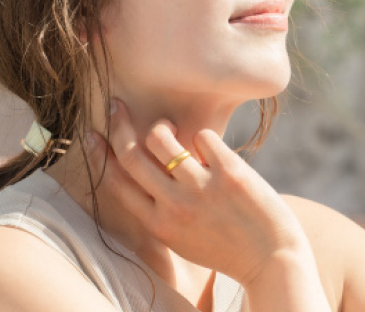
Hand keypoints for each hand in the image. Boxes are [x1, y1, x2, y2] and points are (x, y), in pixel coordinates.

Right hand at [83, 100, 310, 286]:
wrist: (271, 258)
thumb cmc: (225, 245)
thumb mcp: (181, 237)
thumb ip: (159, 209)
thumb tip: (142, 164)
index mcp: (158, 224)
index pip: (117, 182)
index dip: (101, 154)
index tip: (92, 133)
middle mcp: (174, 206)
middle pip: (132, 155)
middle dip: (118, 124)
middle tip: (117, 105)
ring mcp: (202, 189)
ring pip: (161, 138)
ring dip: (163, 126)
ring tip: (173, 129)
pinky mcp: (230, 173)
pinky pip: (203, 136)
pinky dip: (204, 137)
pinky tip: (214, 151)